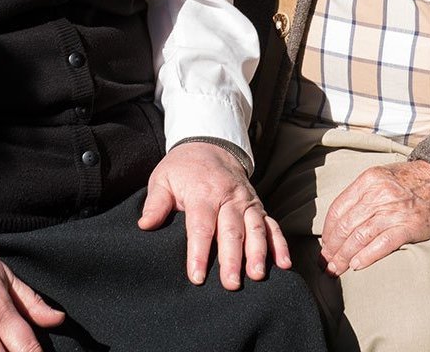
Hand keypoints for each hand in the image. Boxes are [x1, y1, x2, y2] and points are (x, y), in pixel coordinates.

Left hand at [139, 141, 290, 288]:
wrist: (210, 145)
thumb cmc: (183, 168)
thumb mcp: (163, 178)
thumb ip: (155, 203)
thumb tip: (145, 225)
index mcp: (203, 192)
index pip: (201, 226)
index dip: (199, 252)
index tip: (197, 276)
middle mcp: (229, 197)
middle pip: (232, 230)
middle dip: (233, 258)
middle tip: (231, 284)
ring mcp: (247, 201)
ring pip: (256, 228)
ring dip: (259, 252)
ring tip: (258, 275)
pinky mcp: (258, 206)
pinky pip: (272, 225)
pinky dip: (280, 244)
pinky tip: (284, 263)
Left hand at [319, 159, 429, 274]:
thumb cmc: (415, 180)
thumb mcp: (384, 176)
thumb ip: (364, 194)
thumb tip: (342, 220)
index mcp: (368, 180)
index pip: (338, 209)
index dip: (327, 232)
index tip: (324, 246)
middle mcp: (378, 194)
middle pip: (345, 227)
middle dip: (331, 249)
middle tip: (326, 264)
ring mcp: (393, 211)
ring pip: (359, 238)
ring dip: (344, 257)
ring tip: (337, 270)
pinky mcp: (409, 226)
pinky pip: (381, 245)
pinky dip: (366, 257)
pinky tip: (357, 266)